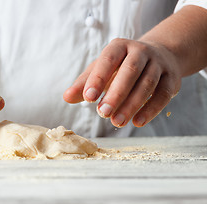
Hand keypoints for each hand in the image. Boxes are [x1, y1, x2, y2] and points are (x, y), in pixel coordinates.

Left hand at [63, 38, 180, 127]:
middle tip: (102, 113)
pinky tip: (137, 122)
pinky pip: (162, 95)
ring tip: (116, 122)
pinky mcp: (172, 78)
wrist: (159, 56)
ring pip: (147, 84)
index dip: (98, 78)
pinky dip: (151, 110)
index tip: (87, 97)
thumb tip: (66, 97)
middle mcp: (140, 51)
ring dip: (131, 104)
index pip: (108, 59)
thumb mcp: (101, 70)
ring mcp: (158, 64)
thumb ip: (84, 83)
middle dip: (115, 94)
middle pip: (129, 72)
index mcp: (119, 47)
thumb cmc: (121, 66)